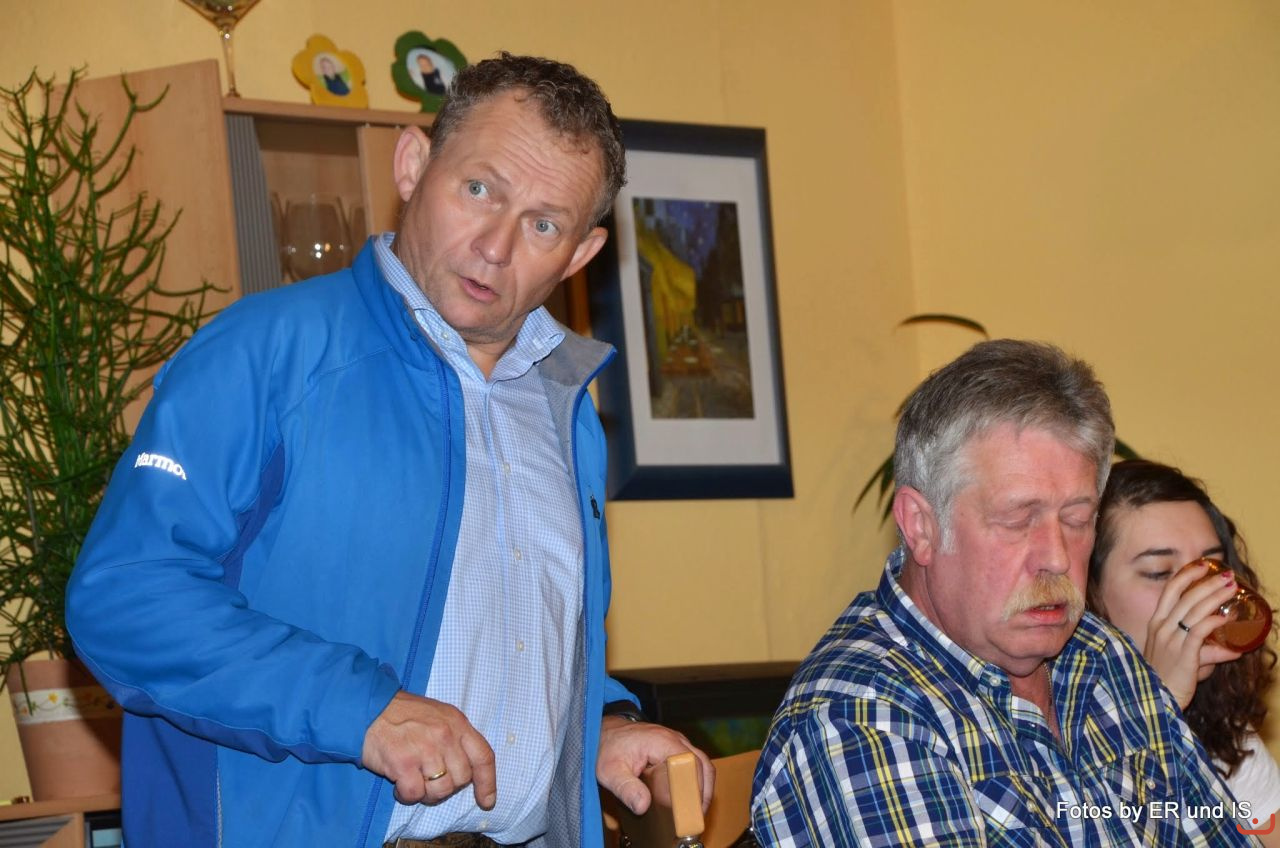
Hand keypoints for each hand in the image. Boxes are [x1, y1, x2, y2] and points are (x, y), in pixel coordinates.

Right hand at [361, 691, 495, 808]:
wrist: (370, 708)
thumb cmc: (404, 714)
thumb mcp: (439, 716)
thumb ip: (456, 738)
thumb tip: (469, 772)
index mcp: (457, 723)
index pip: (483, 757)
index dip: (487, 782)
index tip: (486, 800)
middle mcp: (445, 735)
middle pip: (461, 779)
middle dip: (447, 786)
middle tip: (429, 778)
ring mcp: (425, 749)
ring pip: (441, 790)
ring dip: (426, 792)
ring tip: (413, 779)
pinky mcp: (403, 763)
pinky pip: (415, 794)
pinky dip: (407, 795)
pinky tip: (399, 784)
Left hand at [597, 715, 714, 814]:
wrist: (603, 732)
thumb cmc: (607, 747)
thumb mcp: (610, 771)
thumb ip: (626, 788)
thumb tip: (643, 806)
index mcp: (661, 741)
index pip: (690, 763)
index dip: (695, 786)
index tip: (691, 808)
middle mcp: (674, 739)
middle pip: (702, 763)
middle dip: (703, 791)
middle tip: (696, 815)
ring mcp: (676, 742)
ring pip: (701, 763)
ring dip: (702, 786)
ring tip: (695, 810)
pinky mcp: (674, 748)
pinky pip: (693, 762)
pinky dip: (696, 780)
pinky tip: (689, 797)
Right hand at [1144, 561, 1242, 707]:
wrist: (1154, 701)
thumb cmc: (1167, 679)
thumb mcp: (1183, 659)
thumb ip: (1206, 651)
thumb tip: (1233, 650)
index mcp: (1157, 624)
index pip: (1170, 592)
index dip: (1186, 576)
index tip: (1201, 566)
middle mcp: (1162, 628)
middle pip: (1186, 596)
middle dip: (1208, 583)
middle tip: (1226, 575)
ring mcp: (1171, 640)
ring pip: (1194, 610)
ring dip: (1215, 597)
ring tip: (1231, 589)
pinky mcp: (1183, 654)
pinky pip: (1198, 631)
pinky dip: (1213, 622)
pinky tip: (1225, 617)